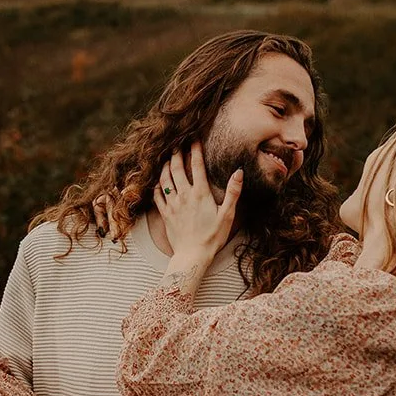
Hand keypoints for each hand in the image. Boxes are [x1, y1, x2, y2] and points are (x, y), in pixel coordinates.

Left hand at [155, 144, 241, 270]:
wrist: (193, 255)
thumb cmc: (212, 237)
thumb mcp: (228, 215)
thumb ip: (233, 192)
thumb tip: (239, 172)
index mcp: (200, 193)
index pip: (197, 165)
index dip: (195, 150)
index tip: (194, 139)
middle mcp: (184, 195)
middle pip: (177, 168)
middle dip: (176, 154)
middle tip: (176, 144)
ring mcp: (172, 204)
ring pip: (165, 179)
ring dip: (165, 166)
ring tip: (167, 158)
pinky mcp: (165, 214)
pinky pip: (156, 195)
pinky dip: (156, 185)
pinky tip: (158, 181)